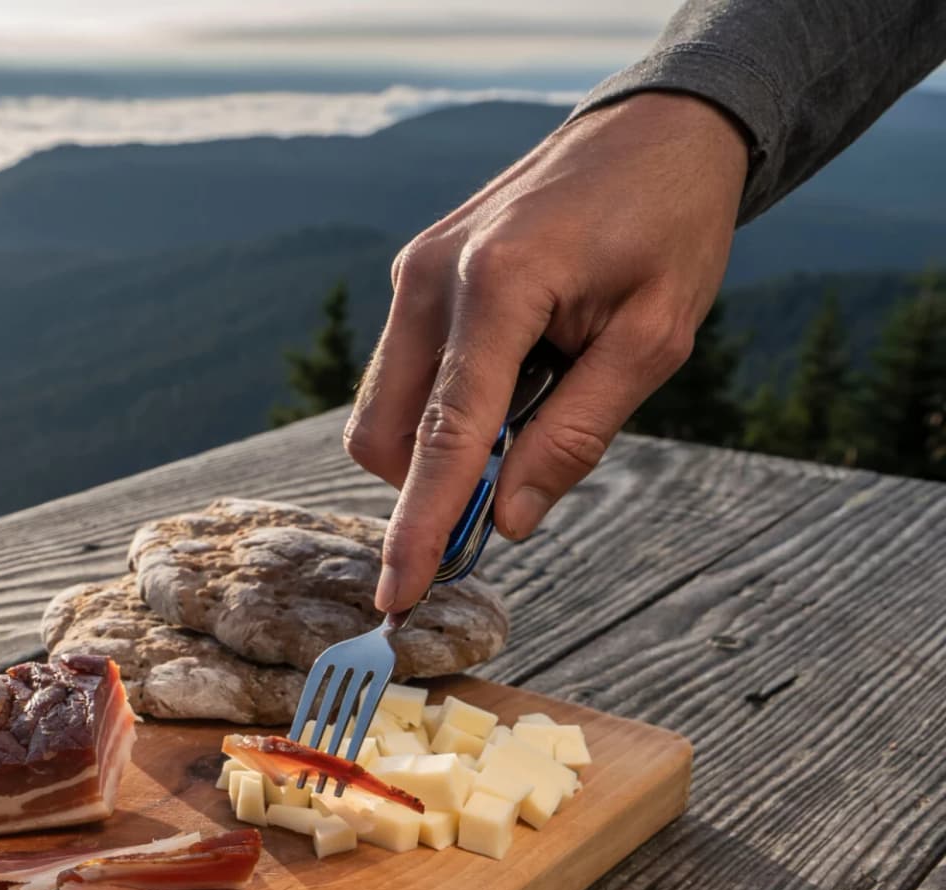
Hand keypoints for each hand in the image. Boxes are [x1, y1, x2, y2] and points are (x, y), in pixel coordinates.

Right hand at [344, 91, 749, 612]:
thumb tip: (506, 521)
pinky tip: (512, 379)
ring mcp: (412, 273)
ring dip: (439, 446)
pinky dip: (443, 407)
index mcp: (497, 285)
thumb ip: (575, 434)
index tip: (395, 597)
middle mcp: (431, 279)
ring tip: (530, 410)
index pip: (445, 436)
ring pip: (384, 410)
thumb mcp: (654, 340)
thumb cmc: (668, 226)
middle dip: (428, 487)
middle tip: (511, 491)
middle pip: (385, 436)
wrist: (654, 129)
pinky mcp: (413, 275)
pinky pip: (403, 373)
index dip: (418, 526)